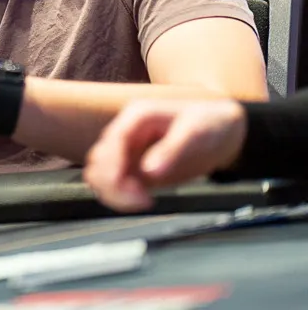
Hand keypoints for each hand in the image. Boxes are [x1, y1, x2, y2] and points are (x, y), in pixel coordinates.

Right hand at [84, 98, 246, 212]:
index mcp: (136, 117)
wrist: (221, 126)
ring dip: (114, 193)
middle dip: (113, 186)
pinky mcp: (133, 168)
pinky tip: (145, 199)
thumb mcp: (197, 129)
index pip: (111, 143)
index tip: (132, 192)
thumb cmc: (210, 120)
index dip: (114, 169)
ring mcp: (127, 152)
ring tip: (144, 200)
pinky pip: (113, 185)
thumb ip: (173, 148)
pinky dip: (121, 197)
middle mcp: (125, 133)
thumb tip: (150, 171)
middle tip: (143, 199)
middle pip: (97, 162)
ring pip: (99, 175)